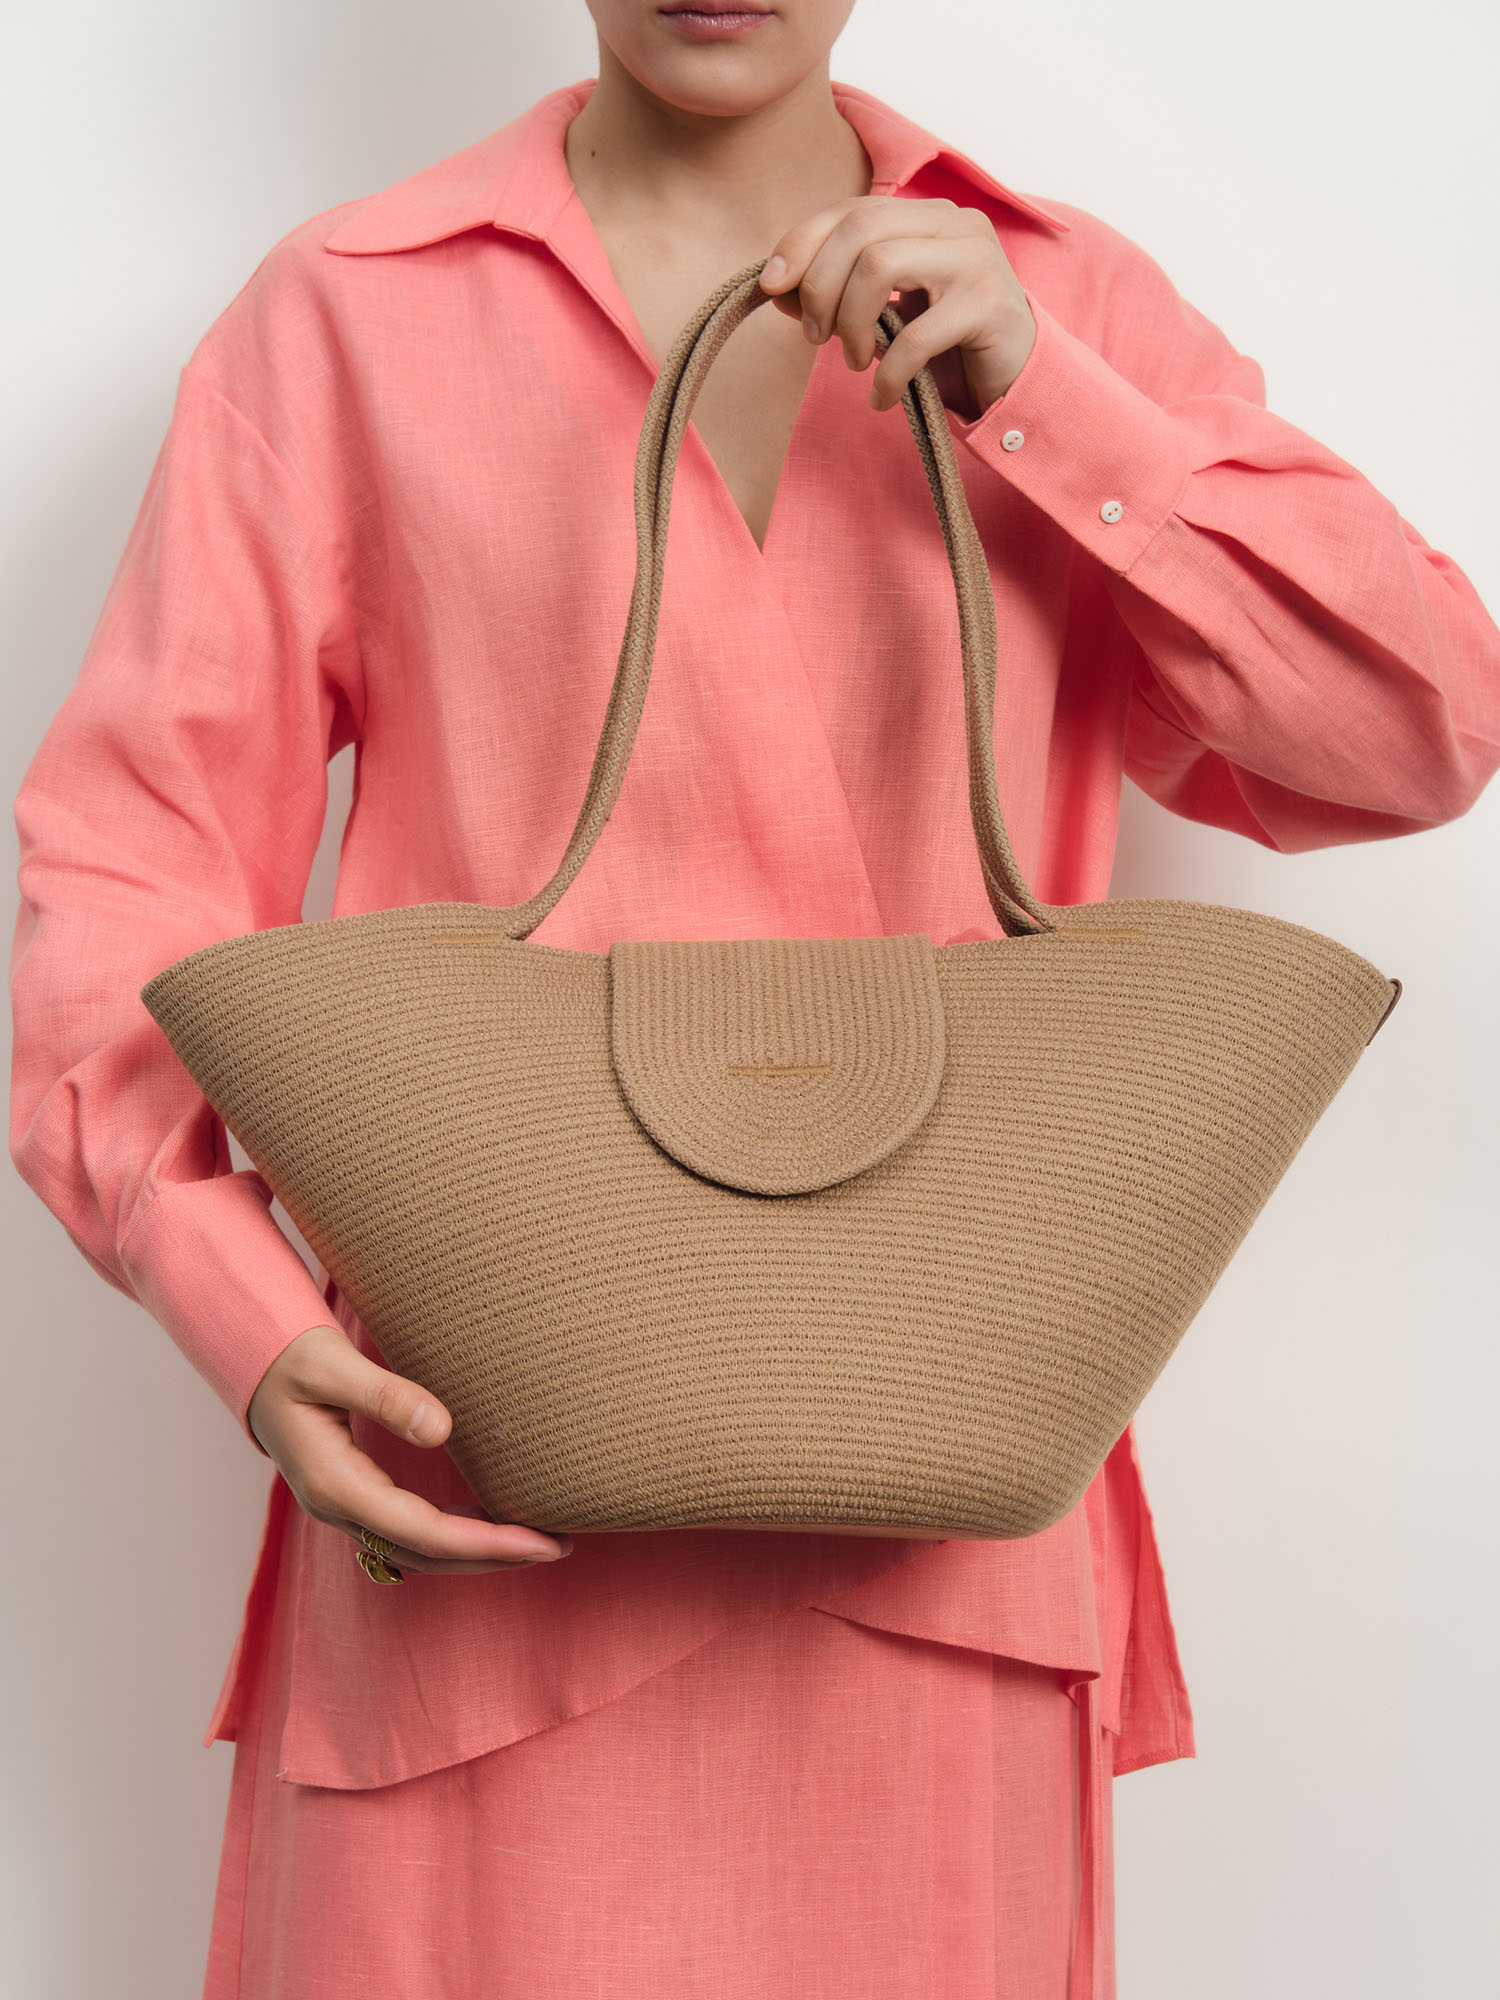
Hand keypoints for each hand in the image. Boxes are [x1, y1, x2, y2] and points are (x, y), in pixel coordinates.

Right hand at [247, 1324, 571, 1574]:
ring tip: (538, 1541)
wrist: (257, 1365)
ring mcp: (346, 1509)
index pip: (422, 1531)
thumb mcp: (332, 1366)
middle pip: (426, 1554)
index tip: (539, 1540)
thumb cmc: (294, 1360)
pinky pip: (410, 1535)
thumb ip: (386, 1395)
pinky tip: (491, 1525)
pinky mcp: (357, 1499)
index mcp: (335, 1484)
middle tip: (559, 1545)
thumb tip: (442, 1429)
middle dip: (493, 1557)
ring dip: (477, 1553)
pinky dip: (454, 1538)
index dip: (484, 1542)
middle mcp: (340, 1509)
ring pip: (418, 1552)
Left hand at [758, 195, 1035, 419]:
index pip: (850, 210)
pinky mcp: (988, 306)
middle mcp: (954, 223)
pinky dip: (886, 374)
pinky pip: (914, 338)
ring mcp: (975, 259)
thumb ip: (838, 290)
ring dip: (851, 324)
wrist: (1018, 376)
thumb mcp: (888, 310)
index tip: (771, 286)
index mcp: (926, 215)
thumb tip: (778, 287)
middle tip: (816, 337)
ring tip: (854, 361)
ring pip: (881, 268)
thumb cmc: (947, 342)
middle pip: (859, 231)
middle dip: (821, 287)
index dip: (801, 243)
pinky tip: (880, 397)